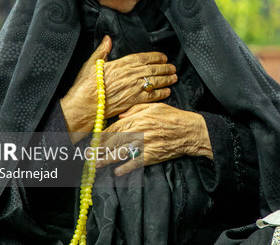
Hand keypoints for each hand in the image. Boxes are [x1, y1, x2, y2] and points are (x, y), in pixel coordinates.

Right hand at [60, 36, 177, 140]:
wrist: (84, 105)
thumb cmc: (86, 85)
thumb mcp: (92, 63)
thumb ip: (102, 50)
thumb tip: (108, 39)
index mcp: (121, 63)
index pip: (143, 57)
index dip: (155, 57)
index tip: (163, 57)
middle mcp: (130, 74)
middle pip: (152, 69)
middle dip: (165, 68)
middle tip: (173, 67)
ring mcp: (134, 87)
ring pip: (155, 81)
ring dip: (166, 79)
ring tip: (174, 77)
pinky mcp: (134, 100)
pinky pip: (152, 95)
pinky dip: (161, 93)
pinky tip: (167, 91)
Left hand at [96, 102, 212, 175]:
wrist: (190, 131)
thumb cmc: (174, 117)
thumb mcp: (155, 106)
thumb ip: (136, 109)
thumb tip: (121, 116)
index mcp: (139, 118)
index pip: (115, 127)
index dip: (103, 135)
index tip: (94, 141)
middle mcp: (139, 131)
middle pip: (114, 141)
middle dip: (100, 149)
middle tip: (89, 155)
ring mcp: (144, 144)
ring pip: (121, 153)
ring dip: (106, 160)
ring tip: (96, 165)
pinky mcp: (152, 156)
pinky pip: (135, 163)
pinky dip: (125, 168)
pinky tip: (117, 172)